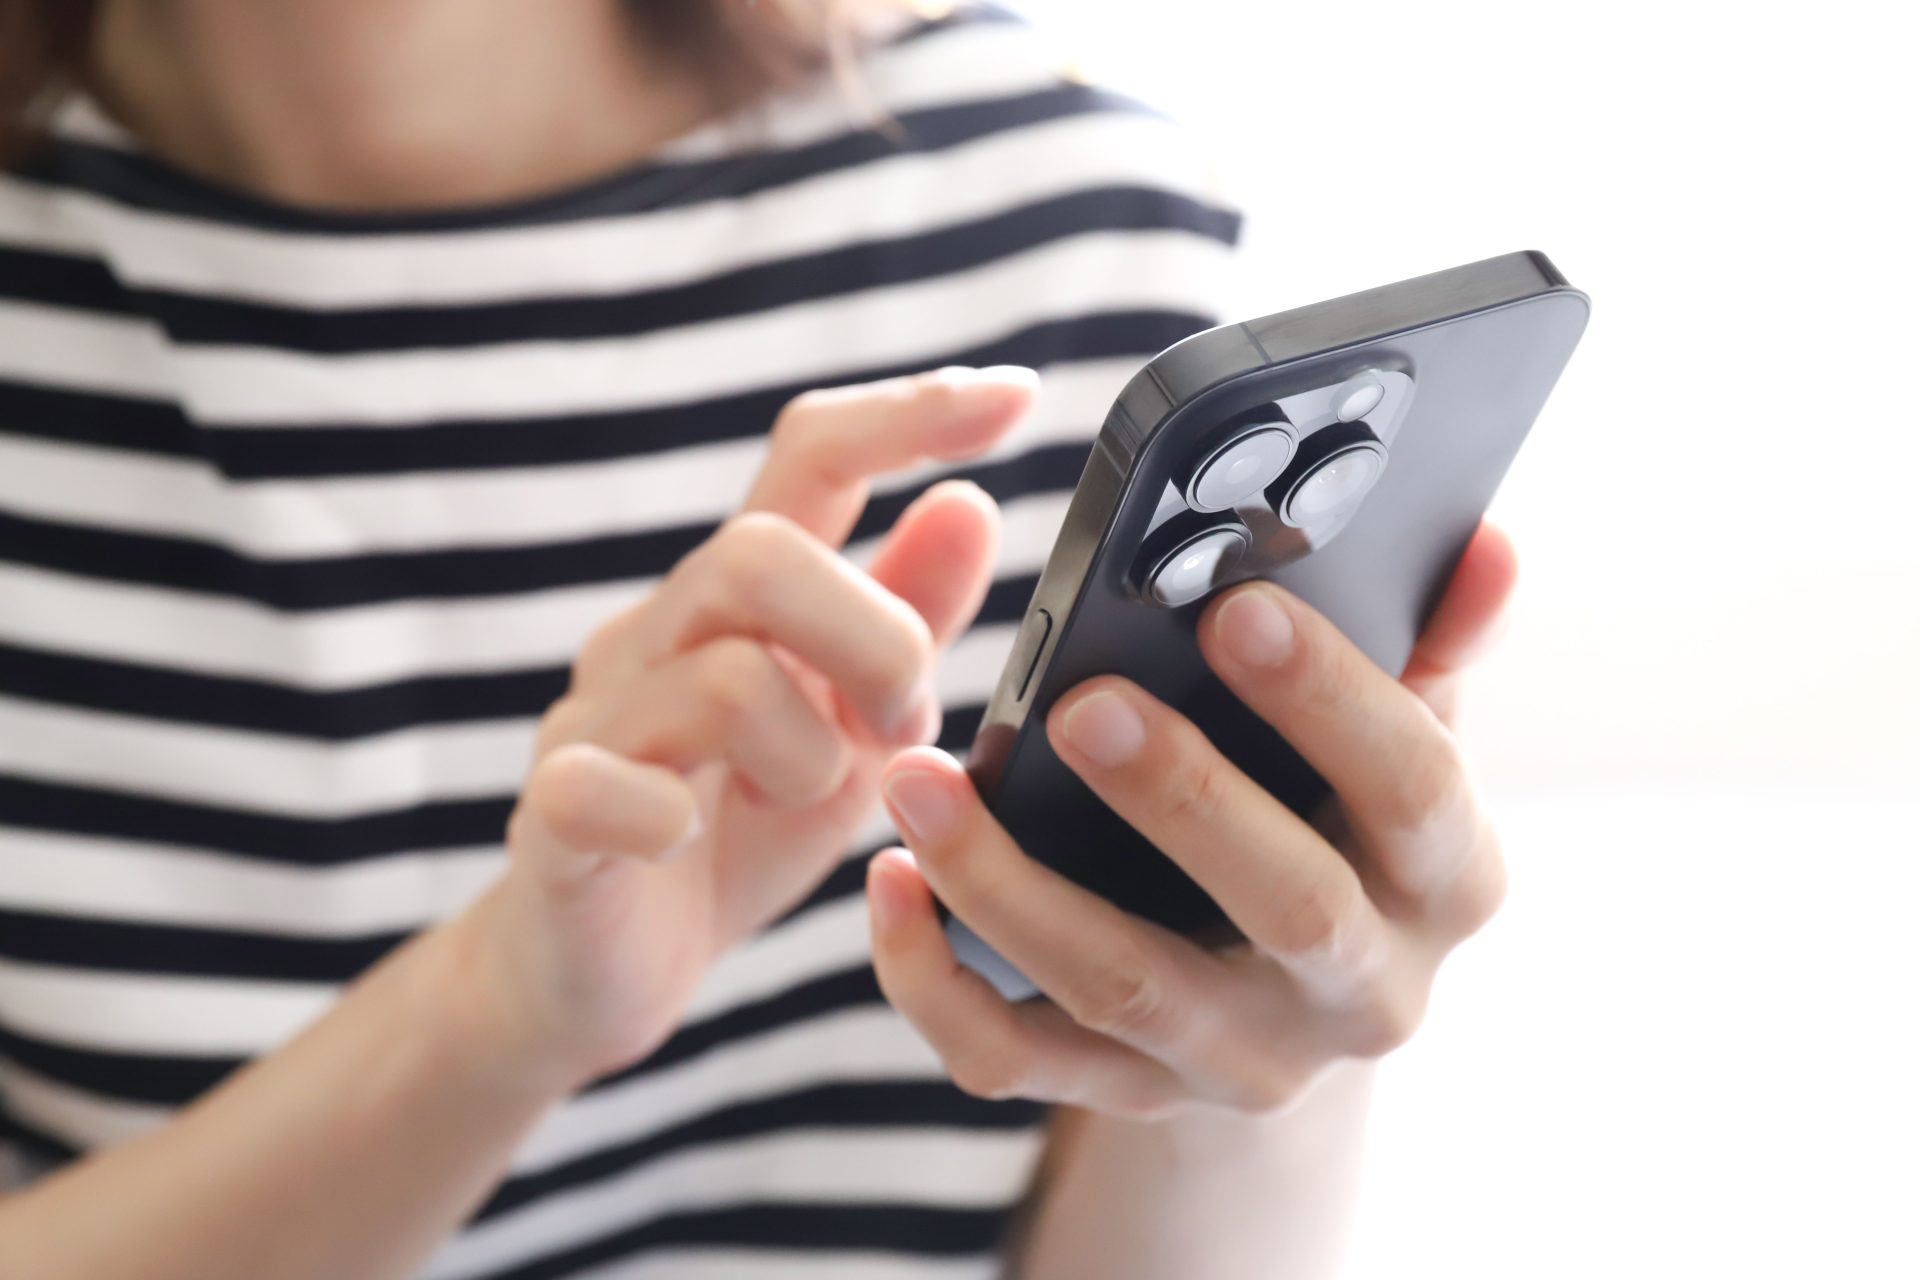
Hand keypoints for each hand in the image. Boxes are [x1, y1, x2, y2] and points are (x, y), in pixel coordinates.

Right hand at [452, 366, 1037, 1088]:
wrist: (596, 969)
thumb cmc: (733, 833)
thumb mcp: (851, 728)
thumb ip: (903, 621)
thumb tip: (969, 504)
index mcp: (741, 601)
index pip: (812, 456)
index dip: (909, 414)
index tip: (1016, 395)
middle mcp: (662, 632)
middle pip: (759, 554)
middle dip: (871, 639)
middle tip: (900, 722)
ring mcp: (600, 719)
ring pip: (723, 678)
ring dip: (808, 751)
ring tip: (811, 802)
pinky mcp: (555, 816)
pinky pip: (603, 785)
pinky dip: (666, 813)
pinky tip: (687, 835)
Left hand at [866, 525, 1517, 1117]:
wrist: (1290, 1006)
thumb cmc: (1338, 825)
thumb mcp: (1399, 745)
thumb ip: (1430, 647)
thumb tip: (1486, 543)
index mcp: (1448, 881)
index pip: (1417, 789)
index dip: (1335, 701)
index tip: (1237, 608)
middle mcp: (1363, 991)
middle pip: (1287, 908)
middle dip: (1184, 801)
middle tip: (1081, 704)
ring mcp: (1242, 1058)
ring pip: (1124, 986)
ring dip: (1012, 885)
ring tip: (922, 781)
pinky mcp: (1129, 1095)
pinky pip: (1015, 1060)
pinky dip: (936, 984)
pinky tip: (891, 883)